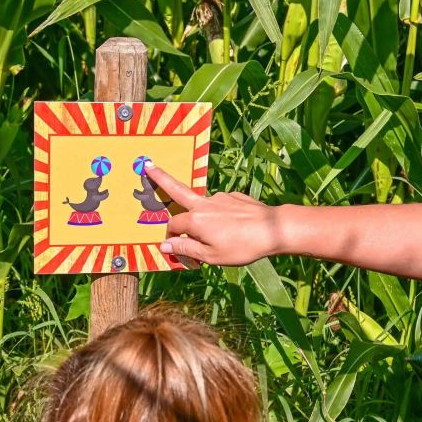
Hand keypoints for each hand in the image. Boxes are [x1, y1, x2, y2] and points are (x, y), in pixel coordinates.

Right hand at [144, 162, 280, 265]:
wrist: (273, 229)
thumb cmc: (242, 246)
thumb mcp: (211, 256)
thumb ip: (186, 249)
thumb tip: (164, 245)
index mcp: (196, 220)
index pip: (174, 225)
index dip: (171, 235)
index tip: (174, 244)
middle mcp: (205, 204)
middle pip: (177, 189)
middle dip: (160, 178)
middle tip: (148, 165)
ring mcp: (220, 197)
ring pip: (204, 207)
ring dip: (204, 217)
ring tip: (222, 236)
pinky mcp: (234, 196)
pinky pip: (222, 207)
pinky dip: (222, 216)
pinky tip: (235, 229)